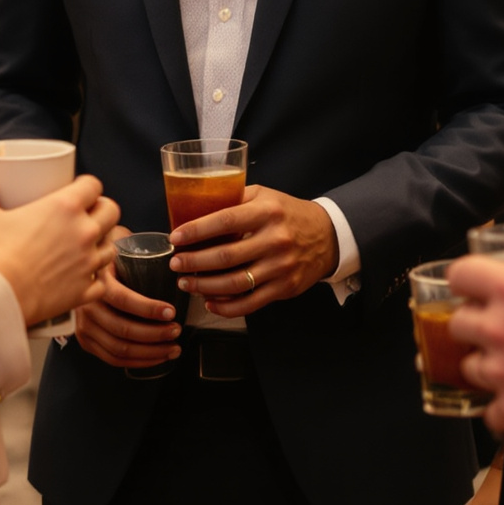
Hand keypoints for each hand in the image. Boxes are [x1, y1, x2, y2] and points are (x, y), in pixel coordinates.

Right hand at [0, 171, 119, 325]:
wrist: (0, 294)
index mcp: (65, 207)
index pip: (93, 186)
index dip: (88, 187)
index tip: (81, 192)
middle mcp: (84, 232)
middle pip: (111, 212)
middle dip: (103, 211)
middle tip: (90, 216)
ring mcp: (88, 262)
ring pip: (111, 247)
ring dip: (101, 245)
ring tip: (86, 247)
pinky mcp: (86, 289)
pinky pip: (102, 282)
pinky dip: (95, 280)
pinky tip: (82, 277)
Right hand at [73, 236, 180, 370]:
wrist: (76, 262)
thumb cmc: (106, 253)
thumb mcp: (119, 242)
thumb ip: (140, 248)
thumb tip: (177, 249)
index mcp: (95, 281)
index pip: (122, 300)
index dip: (148, 308)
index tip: (172, 311)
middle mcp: (86, 306)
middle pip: (123, 330)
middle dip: (155, 334)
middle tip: (176, 330)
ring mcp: (84, 326)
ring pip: (120, 349)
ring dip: (151, 352)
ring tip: (173, 347)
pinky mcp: (85, 341)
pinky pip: (113, 359)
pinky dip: (138, 361)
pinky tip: (157, 357)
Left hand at [167, 185, 337, 317]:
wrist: (328, 235)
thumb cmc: (287, 214)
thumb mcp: (264, 196)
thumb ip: (234, 200)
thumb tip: (195, 208)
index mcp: (267, 212)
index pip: (225, 220)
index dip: (197, 231)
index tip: (176, 237)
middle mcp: (275, 240)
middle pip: (226, 256)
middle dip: (194, 262)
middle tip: (175, 264)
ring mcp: (281, 267)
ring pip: (235, 283)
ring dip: (205, 286)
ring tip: (186, 283)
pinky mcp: (285, 288)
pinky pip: (251, 303)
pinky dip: (226, 307)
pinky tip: (209, 302)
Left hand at [448, 206, 503, 442]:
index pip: (460, 274)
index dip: (467, 278)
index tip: (477, 285)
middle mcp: (501, 329)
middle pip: (458, 323)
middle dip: (475, 322)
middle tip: (502, 326)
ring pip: (470, 367)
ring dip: (487, 364)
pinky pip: (491, 413)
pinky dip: (502, 409)